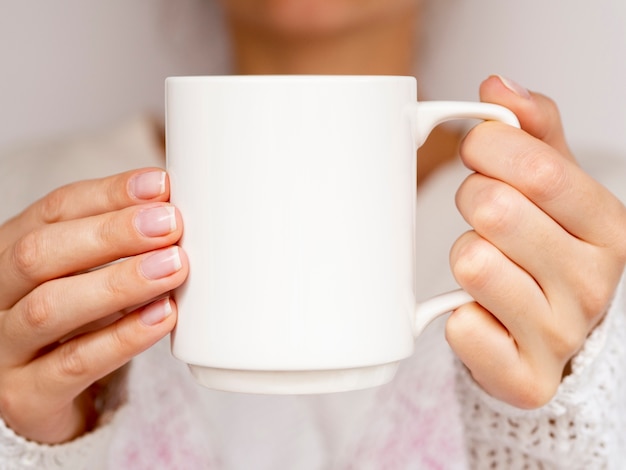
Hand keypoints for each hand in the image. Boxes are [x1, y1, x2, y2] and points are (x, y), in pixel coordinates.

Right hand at [0, 168, 187, 442]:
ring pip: (51, 307)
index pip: (54, 210)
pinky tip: (162, 316)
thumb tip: (173, 208)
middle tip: (169, 225)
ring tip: (173, 266)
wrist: (48, 393)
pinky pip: (74, 364)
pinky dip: (123, 338)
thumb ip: (119, 244)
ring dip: (119, 282)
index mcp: (12, 251)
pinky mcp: (26, 395)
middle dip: (111, 234)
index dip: (109, 195)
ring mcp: (5, 347)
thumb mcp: (88, 273)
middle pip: (41, 253)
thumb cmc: (76, 322)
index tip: (160, 186)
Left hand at [447, 76, 625, 407]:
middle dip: (472, 202)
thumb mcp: (556, 189)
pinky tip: (483, 315)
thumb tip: (500, 87)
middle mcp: (592, 283)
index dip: (488, 150)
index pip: (536, 168)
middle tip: (483, 215)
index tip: (478, 153)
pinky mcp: (522, 376)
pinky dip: (458, 315)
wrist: (549, 340)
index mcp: (608, 228)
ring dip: (466, 259)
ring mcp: (559, 334)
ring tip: (488, 269)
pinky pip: (459, 326)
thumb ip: (533, 133)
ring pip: (472, 264)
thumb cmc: (547, 254)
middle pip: (494, 210)